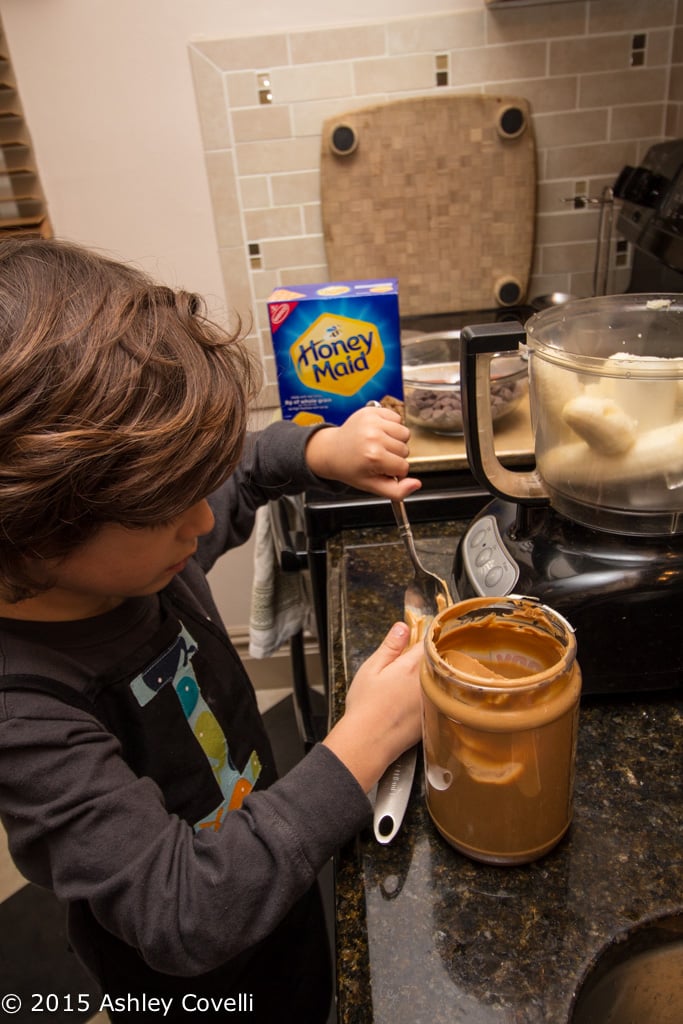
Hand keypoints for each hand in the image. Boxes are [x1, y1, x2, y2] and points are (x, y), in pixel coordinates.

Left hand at [304, 406, 421, 499]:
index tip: (381, 469)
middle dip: (395, 456)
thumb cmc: (351, 468)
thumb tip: (416, 484)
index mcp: (374, 457)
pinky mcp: (372, 411)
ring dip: (395, 440)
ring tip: (380, 444)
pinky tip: (379, 433)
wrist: (332, 450)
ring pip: (404, 433)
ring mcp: (373, 421)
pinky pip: (397, 418)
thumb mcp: (371, 486)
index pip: (403, 467)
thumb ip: (397, 491)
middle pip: (405, 449)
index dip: (395, 471)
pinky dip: (392, 426)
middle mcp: (374, 436)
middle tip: (377, 457)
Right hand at [323, 622, 423, 792]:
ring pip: (440, 679)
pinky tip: (414, 700)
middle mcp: (428, 682)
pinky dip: (432, 693)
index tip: (420, 635)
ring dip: (434, 674)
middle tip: (414, 658)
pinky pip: (438, 697)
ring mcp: (433, 700)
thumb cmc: (365, 707)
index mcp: (412, 666)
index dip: (425, 636)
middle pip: (438, 660)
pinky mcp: (434, 716)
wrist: (368, 743)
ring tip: (412, 680)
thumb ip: (390, 646)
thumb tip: (403, 627)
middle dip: (430, 656)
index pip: (429, 642)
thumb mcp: (372, 669)